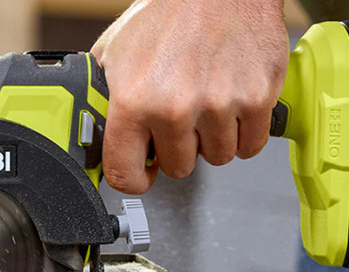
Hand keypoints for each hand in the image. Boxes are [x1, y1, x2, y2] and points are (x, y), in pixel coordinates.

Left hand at [92, 0, 288, 193]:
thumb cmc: (168, 13)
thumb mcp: (113, 52)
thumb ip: (102, 98)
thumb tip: (91, 132)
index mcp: (133, 100)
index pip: (126, 174)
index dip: (135, 178)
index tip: (142, 174)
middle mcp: (174, 107)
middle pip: (178, 168)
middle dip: (177, 148)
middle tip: (179, 119)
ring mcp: (218, 106)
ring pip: (215, 158)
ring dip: (211, 140)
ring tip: (205, 104)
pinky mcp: (256, 100)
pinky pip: (250, 146)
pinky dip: (243, 133)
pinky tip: (231, 107)